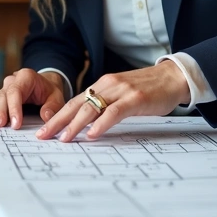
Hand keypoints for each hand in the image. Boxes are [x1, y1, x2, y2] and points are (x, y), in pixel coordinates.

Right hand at [0, 68, 67, 129]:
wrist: (45, 86)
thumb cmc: (49, 92)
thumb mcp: (56, 97)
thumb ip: (52, 107)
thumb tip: (46, 117)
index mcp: (26, 77)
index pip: (16, 91)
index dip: (14, 108)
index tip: (16, 123)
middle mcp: (13, 80)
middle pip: (4, 95)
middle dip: (2, 111)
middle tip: (1, 124)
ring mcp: (6, 88)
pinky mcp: (2, 96)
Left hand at [38, 63, 188, 141]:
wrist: (174, 77)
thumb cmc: (148, 90)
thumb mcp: (122, 95)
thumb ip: (106, 105)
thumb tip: (87, 124)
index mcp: (102, 85)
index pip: (74, 102)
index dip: (57, 116)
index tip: (43, 130)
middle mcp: (107, 85)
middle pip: (76, 105)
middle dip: (57, 121)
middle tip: (42, 136)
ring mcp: (121, 91)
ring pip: (91, 108)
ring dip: (75, 125)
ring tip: (64, 139)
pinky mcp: (135, 98)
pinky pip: (114, 112)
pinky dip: (101, 124)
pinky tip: (92, 134)